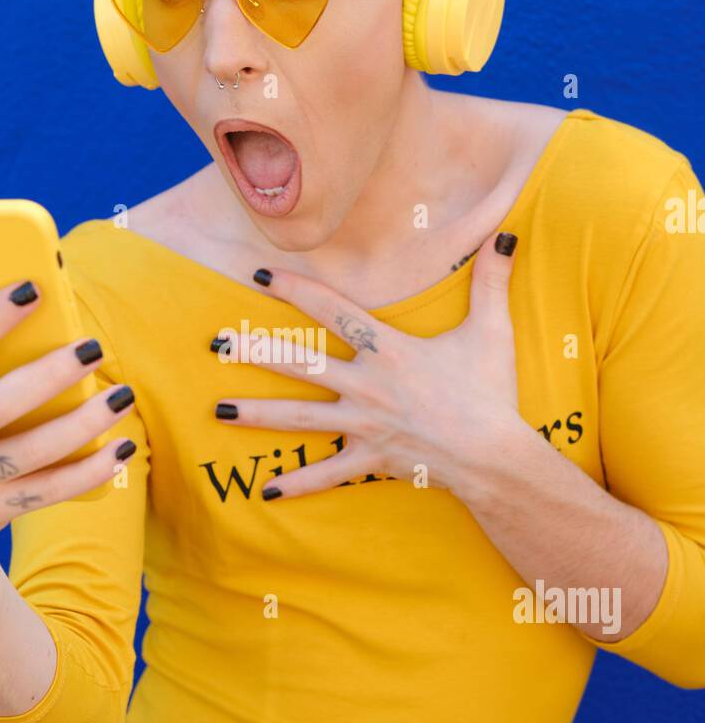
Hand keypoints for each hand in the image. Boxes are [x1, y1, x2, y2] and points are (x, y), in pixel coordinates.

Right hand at [0, 278, 138, 565]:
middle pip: (0, 404)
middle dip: (51, 374)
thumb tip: (38, 323)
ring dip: (85, 423)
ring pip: (33, 450)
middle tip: (92, 348)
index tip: (32, 290)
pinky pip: (50, 490)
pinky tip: (121, 450)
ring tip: (122, 397)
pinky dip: (90, 471)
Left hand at [212, 230, 524, 499]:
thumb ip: (492, 279)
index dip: (295, 290)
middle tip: (217, 344)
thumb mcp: (491, 330)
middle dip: (256, 353)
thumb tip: (506, 231)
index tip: (260, 276)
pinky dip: (297, 483)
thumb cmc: (491, 392)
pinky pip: (326, 474)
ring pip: (299, 418)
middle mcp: (367, 385)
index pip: (331, 310)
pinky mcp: (370, 460)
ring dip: (257, 413)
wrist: (495, 455)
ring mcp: (364, 425)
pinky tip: (265, 490)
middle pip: (300, 364)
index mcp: (389, 350)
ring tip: (219, 409)